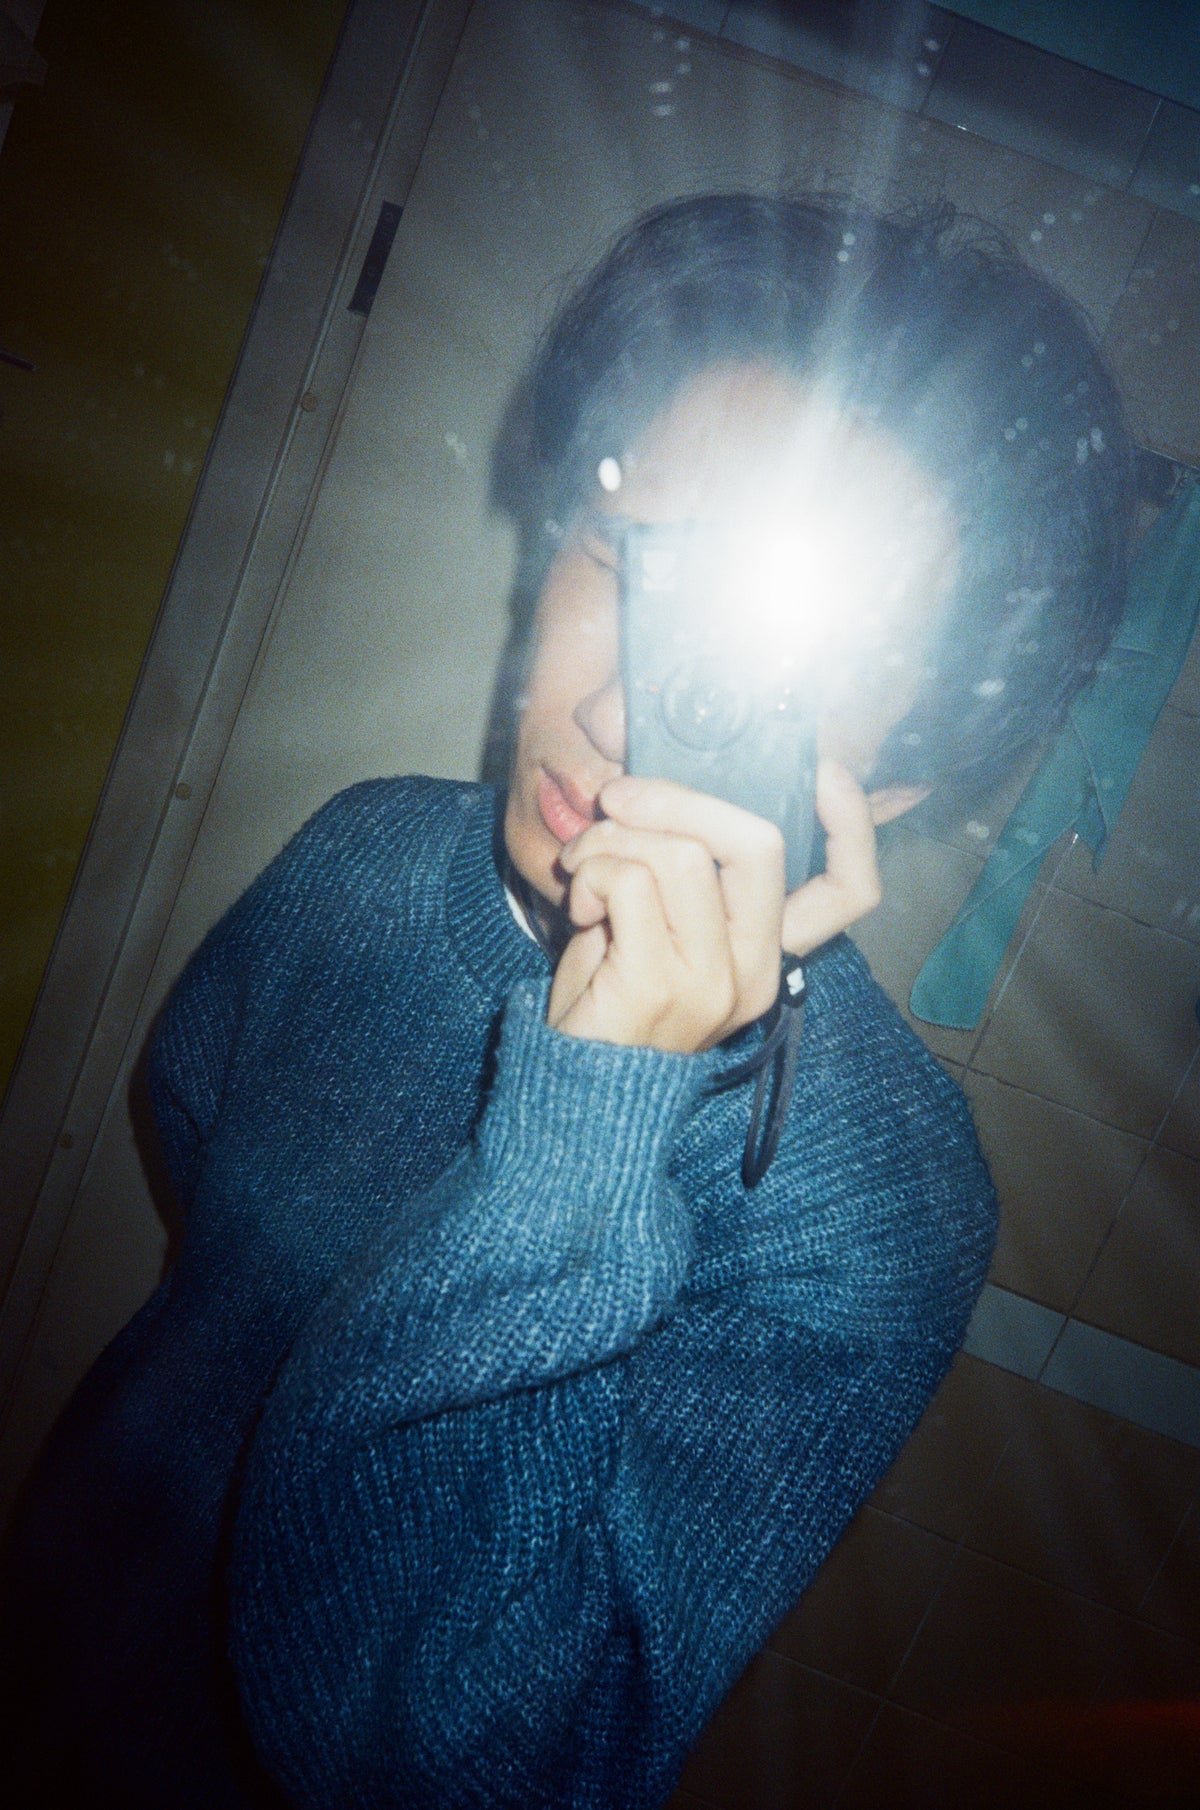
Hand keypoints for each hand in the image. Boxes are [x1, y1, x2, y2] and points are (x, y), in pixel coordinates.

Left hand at [547, 759, 882, 1052]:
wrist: (578, 1090)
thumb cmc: (615, 1000)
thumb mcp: (665, 930)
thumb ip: (685, 871)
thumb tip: (665, 788)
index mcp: (768, 952)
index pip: (850, 890)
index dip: (852, 822)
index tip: (820, 769)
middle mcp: (754, 968)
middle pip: (758, 843)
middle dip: (679, 798)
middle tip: (619, 801)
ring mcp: (711, 979)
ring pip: (681, 852)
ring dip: (613, 839)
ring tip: (582, 867)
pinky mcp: (656, 983)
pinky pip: (629, 881)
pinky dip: (591, 873)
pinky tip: (579, 906)